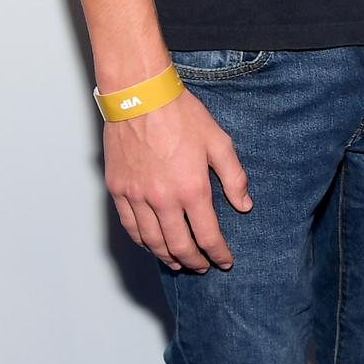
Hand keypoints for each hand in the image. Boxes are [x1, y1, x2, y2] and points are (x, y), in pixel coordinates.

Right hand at [104, 90, 250, 273]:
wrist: (140, 95)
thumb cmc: (181, 115)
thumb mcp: (219, 142)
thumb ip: (234, 177)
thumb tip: (244, 205)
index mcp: (192, 189)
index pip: (208, 236)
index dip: (219, 254)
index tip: (225, 261)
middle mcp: (162, 199)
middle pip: (178, 245)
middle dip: (193, 261)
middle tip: (202, 267)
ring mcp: (137, 196)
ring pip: (152, 241)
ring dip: (167, 256)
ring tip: (178, 262)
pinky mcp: (118, 189)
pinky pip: (130, 226)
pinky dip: (142, 241)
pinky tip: (151, 243)